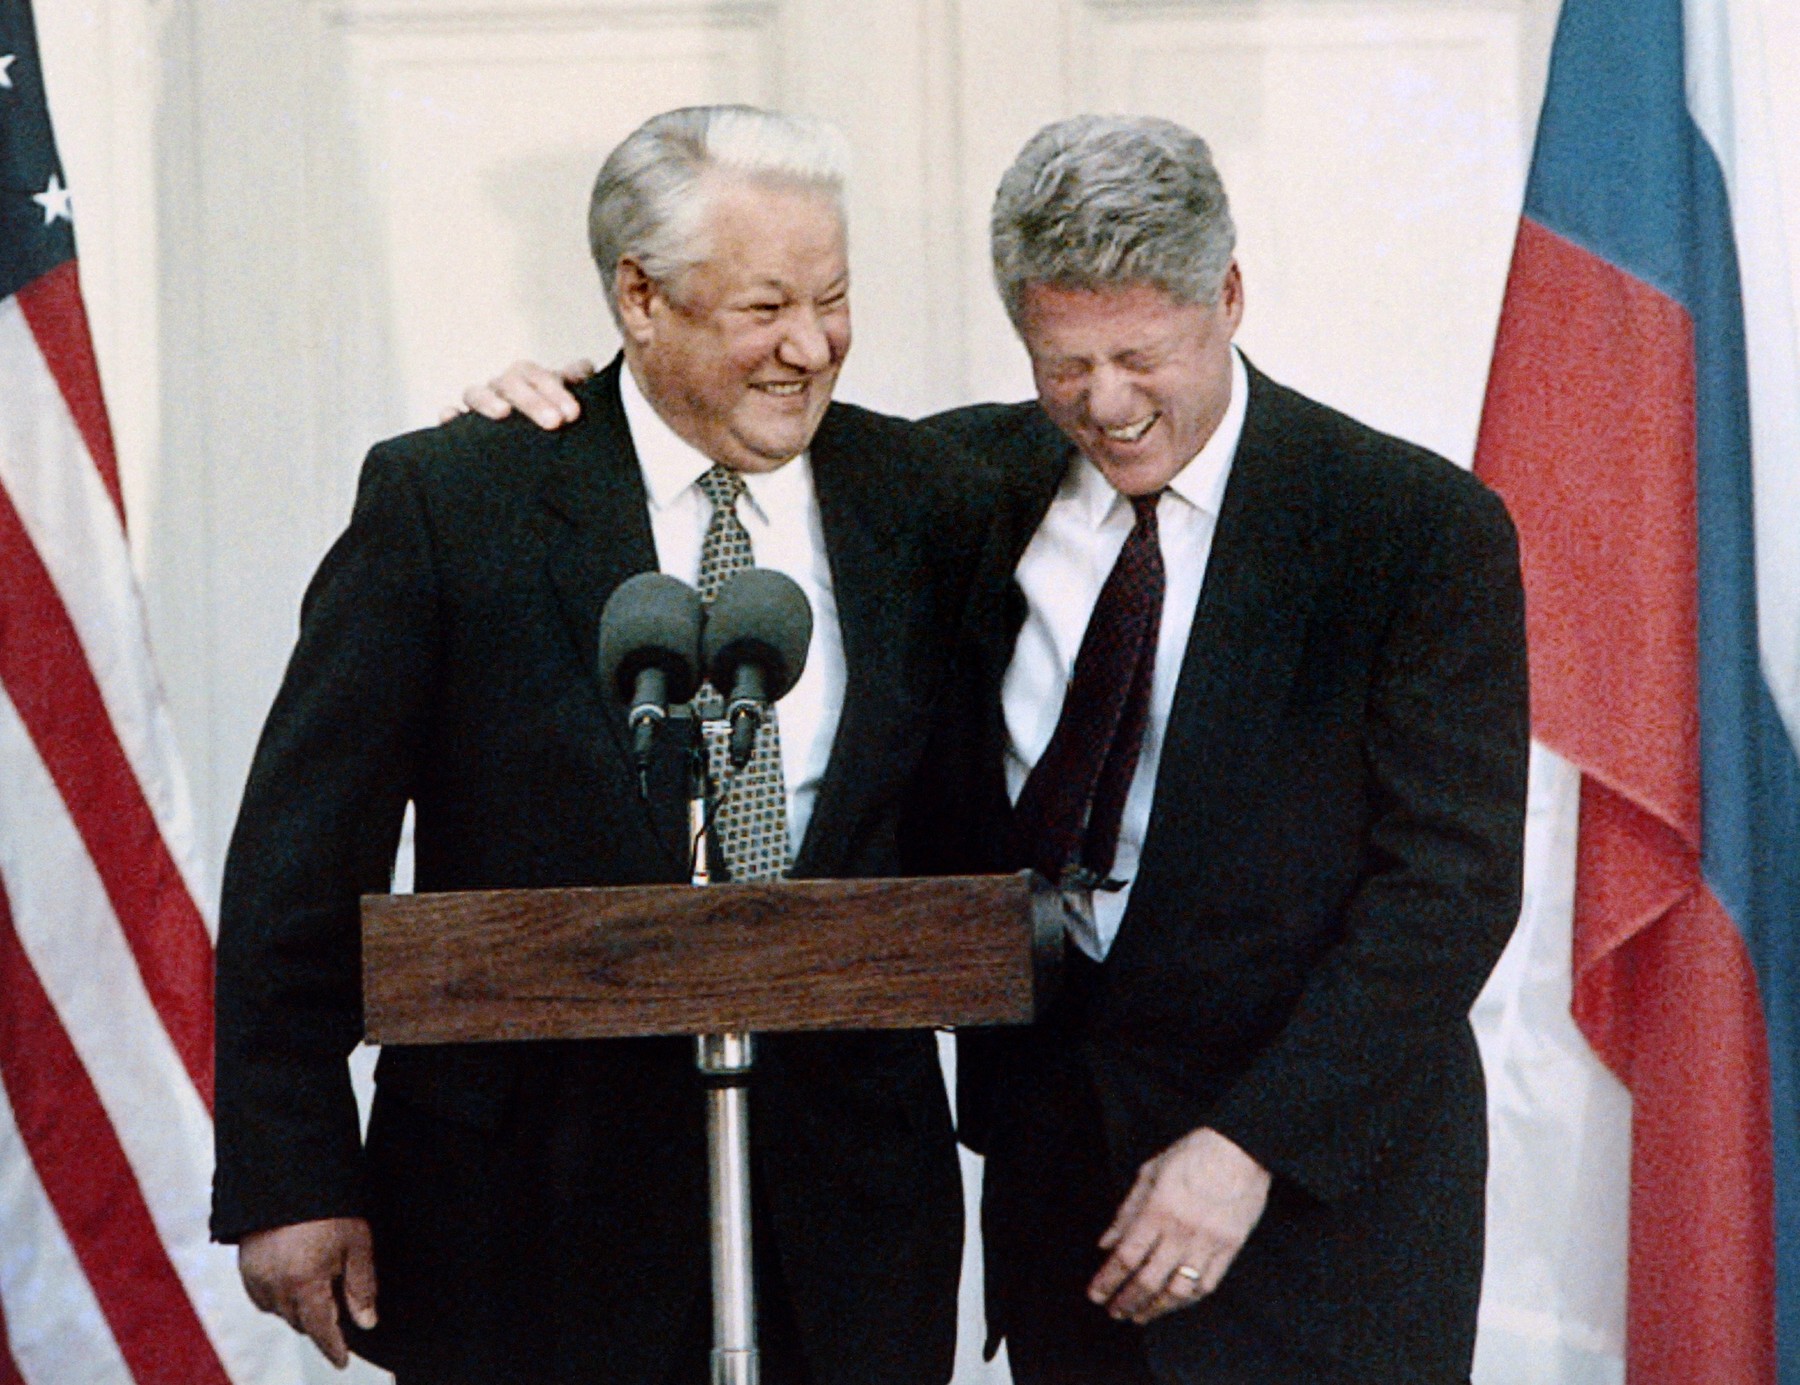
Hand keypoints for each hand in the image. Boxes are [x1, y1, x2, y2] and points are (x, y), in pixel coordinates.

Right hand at [239, 1216, 377, 1368]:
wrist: (288, 1175)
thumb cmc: (329, 1207)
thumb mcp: (356, 1244)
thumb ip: (361, 1287)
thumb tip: (366, 1322)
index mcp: (304, 1284)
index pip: (321, 1330)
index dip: (333, 1347)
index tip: (342, 1361)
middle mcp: (275, 1288)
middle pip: (301, 1322)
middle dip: (320, 1321)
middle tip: (339, 1305)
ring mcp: (256, 1278)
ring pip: (281, 1311)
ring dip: (299, 1308)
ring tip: (318, 1282)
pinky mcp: (245, 1267)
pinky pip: (264, 1296)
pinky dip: (280, 1295)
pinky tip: (295, 1277)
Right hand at [441, 357, 594, 427]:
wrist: (533, 446)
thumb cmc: (551, 418)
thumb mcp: (566, 402)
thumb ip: (575, 383)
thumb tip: (585, 367)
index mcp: (527, 379)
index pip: (538, 375)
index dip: (555, 390)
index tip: (573, 413)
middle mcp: (501, 388)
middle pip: (510, 383)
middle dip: (532, 401)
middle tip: (555, 422)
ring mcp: (480, 405)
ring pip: (475, 393)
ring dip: (489, 401)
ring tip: (503, 413)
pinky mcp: (461, 427)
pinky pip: (449, 416)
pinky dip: (449, 415)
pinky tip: (451, 418)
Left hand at [1087, 1127, 1270, 1324]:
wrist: (1241, 1149)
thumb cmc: (1192, 1155)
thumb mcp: (1150, 1173)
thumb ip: (1126, 1211)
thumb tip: (1106, 1243)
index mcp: (1158, 1210)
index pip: (1126, 1256)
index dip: (1107, 1280)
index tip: (1096, 1295)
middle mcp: (1181, 1232)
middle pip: (1148, 1280)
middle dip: (1126, 1300)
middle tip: (1114, 1311)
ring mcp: (1208, 1244)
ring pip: (1178, 1291)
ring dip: (1156, 1308)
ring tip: (1140, 1315)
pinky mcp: (1230, 1249)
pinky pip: (1207, 1285)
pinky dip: (1187, 1300)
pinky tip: (1173, 1302)